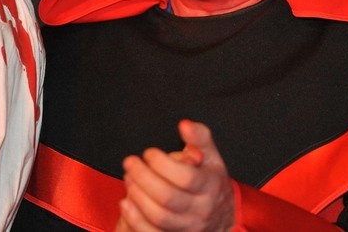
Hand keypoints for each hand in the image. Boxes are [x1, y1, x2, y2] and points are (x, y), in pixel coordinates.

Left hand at [117, 120, 234, 231]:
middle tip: (130, 163)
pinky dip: (135, 219)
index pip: (185, 177)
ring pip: (158, 216)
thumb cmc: (210, 181)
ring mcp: (187, 226)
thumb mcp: (211, 156)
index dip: (162, 164)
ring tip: (128, 178)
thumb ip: (199, 137)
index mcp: (211, 186)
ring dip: (138, 196)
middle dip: (143, 178)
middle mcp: (201, 209)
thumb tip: (185, 125)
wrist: (221, 216)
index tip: (149, 153)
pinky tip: (125, 203)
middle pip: (168, 197)